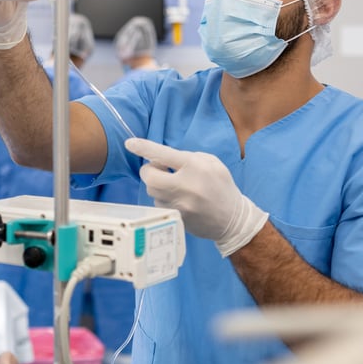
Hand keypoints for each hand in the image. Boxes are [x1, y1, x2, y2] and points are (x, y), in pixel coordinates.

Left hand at [125, 138, 268, 256]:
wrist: (233, 219)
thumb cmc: (221, 186)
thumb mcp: (211, 162)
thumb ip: (186, 157)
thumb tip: (162, 159)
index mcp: (195, 167)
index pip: (163, 154)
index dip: (144, 148)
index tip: (129, 143)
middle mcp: (185, 186)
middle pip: (149, 176)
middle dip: (150, 170)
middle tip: (161, 169)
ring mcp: (179, 205)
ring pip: (151, 191)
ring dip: (157, 185)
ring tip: (173, 186)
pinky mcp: (176, 218)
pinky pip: (158, 204)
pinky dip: (163, 199)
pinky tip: (178, 200)